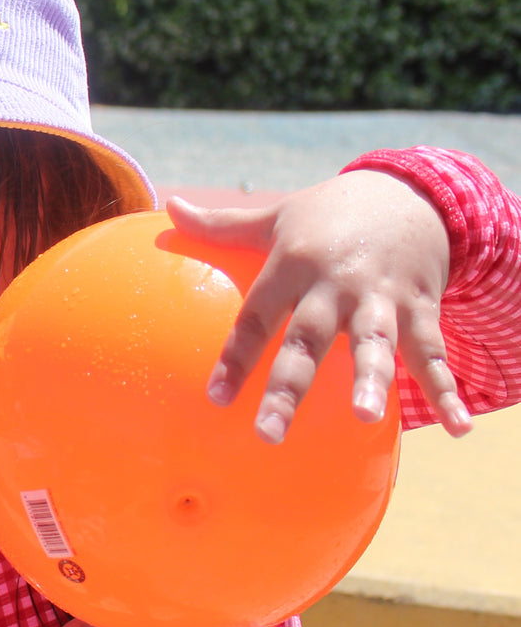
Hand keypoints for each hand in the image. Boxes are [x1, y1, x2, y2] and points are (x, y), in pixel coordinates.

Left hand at [166, 170, 471, 442]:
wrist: (408, 193)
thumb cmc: (327, 214)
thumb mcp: (274, 216)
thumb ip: (220, 224)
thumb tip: (169, 208)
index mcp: (293, 263)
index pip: (257, 316)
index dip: (235, 357)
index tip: (216, 397)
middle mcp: (335, 283)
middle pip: (307, 340)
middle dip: (288, 387)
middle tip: (268, 433)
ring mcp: (380, 297)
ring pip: (374, 343)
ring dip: (370, 379)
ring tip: (363, 416)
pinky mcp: (420, 307)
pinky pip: (433, 354)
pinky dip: (447, 391)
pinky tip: (457, 430)